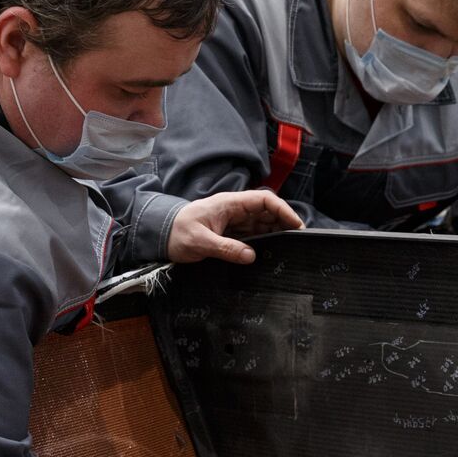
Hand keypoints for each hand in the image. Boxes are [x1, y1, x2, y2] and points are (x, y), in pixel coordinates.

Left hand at [167, 190, 302, 264]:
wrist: (159, 236)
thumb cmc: (177, 233)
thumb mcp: (200, 242)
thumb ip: (226, 248)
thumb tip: (251, 256)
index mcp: (229, 204)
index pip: (263, 200)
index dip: (283, 210)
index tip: (296, 225)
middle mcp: (234, 210)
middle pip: (267, 212)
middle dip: (283, 223)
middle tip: (298, 241)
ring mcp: (233, 222)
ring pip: (262, 224)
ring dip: (275, 234)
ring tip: (288, 248)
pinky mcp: (230, 234)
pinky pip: (252, 236)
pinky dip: (264, 242)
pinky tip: (271, 252)